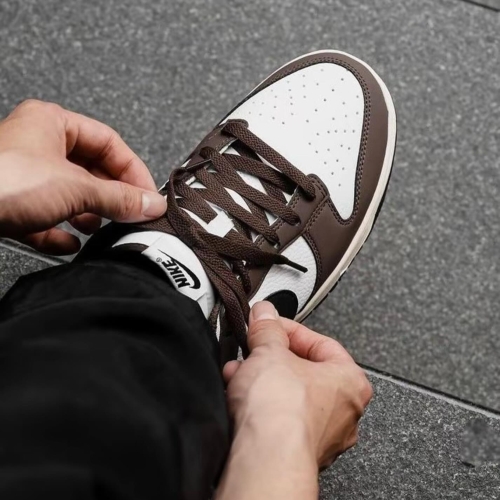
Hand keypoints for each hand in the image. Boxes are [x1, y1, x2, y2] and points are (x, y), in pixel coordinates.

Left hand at [0, 100, 166, 254]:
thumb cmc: (1, 181)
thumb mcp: (75, 188)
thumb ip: (119, 197)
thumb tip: (150, 203)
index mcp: (52, 123)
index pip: (109, 142)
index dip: (132, 169)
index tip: (147, 195)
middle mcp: (36, 145)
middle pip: (89, 170)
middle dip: (110, 195)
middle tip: (130, 214)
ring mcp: (21, 175)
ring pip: (67, 194)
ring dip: (86, 213)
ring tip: (98, 227)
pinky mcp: (8, 204)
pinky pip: (43, 218)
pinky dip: (59, 232)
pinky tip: (68, 243)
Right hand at [224, 301, 371, 467]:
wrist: (265, 457)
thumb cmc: (283, 410)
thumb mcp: (270, 350)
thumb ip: (267, 328)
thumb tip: (265, 315)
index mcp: (350, 382)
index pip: (321, 343)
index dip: (290, 330)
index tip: (270, 325)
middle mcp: (344, 413)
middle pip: (305, 371)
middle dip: (273, 357)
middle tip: (255, 349)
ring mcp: (323, 437)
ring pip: (291, 397)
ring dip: (263, 381)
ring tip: (240, 373)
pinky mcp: (299, 453)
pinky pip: (280, 420)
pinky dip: (262, 407)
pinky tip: (241, 399)